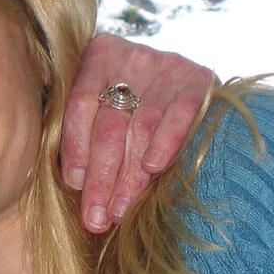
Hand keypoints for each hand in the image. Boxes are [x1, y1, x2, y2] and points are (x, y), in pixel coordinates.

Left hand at [60, 34, 214, 232]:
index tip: (74, 185)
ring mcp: (166, 66)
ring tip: (119, 210)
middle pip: (109, 124)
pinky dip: (164, 144)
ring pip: (141, 129)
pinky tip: (152, 169)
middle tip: (95, 216)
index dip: (75, 148)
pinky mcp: (199, 80)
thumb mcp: (106, 98)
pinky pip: (178, 116)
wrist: (192, 74)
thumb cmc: (134, 96)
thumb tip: (75, 183)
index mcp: (98, 56)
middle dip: (100, 177)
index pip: (79, 105)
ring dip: (130, 176)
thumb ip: (87, 127)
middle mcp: (130, 57)